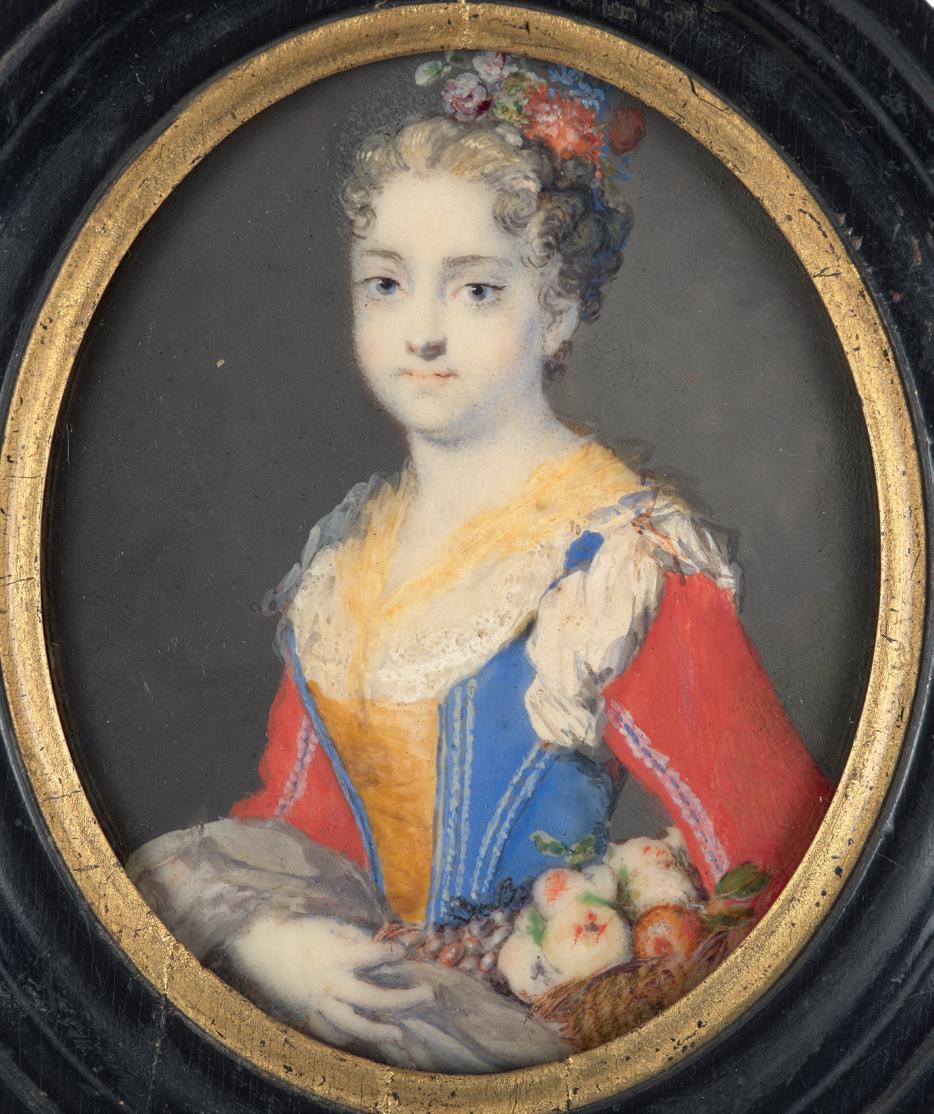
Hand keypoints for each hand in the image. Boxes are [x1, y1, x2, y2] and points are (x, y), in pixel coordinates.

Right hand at [229, 914, 432, 1045]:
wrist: (259, 946)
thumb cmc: (295, 930)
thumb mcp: (328, 924)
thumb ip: (354, 936)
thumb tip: (373, 944)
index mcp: (338, 955)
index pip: (376, 956)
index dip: (394, 954)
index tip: (404, 953)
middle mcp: (332, 983)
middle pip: (375, 998)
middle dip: (404, 999)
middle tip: (426, 994)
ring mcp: (319, 1003)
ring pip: (354, 1025)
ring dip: (379, 1031)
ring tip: (398, 1035)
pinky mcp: (308, 1013)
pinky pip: (331, 1031)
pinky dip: (349, 1036)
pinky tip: (362, 1037)